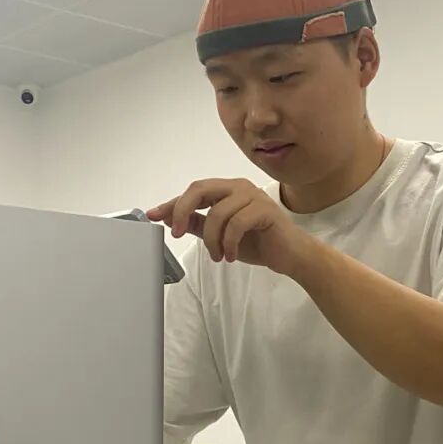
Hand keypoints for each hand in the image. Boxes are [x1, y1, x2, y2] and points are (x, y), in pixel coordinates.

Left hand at [147, 179, 308, 275]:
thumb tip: (169, 218)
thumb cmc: (257, 242)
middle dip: (182, 212)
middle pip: (200, 189)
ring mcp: (253, 196)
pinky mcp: (265, 210)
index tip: (152, 215)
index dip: (172, 203)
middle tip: (176, 234)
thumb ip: (197, 224)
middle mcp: (238, 187)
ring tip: (218, 256)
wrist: (290, 255)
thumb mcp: (219, 235)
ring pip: (217, 213)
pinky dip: (229, 243)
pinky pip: (236, 224)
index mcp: (227, 190)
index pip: (193, 191)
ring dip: (212, 240)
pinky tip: (231, 256)